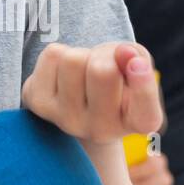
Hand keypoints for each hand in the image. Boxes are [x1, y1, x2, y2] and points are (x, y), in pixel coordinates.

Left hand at [21, 41, 160, 142]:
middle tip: (105, 66)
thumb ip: (139, 59)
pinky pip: (52, 55)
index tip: (136, 63)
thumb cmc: (117, 78)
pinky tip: (64, 74)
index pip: (145, 110)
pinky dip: (60, 53)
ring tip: (84, 71)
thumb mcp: (137, 66)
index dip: (142, 83)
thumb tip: (123, 52)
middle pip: (103, 71)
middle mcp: (102, 131)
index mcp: (138, 123)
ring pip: (73, 60)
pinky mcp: (38, 104)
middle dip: (105, 55)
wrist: (80, 96)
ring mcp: (67, 122)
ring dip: (81, 54)